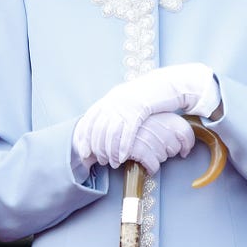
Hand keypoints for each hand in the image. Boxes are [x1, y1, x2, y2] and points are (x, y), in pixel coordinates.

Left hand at [73, 63, 219, 167]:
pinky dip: (124, 146)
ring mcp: (125, 106)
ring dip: (111, 151)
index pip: (88, 120)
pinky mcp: (139, 110)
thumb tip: (102, 131)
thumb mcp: (124, 101)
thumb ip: (112, 112)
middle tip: (100, 161)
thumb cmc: (144, 97)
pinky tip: (123, 157)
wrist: (162, 83)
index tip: (84, 152)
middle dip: (98, 148)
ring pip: (112, 133)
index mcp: (108, 100)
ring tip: (113, 163)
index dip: (83, 138)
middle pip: (99, 129)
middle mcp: (113, 102)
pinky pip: (128, 132)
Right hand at [111, 112, 196, 172]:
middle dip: (168, 152)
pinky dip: (151, 168)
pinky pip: (154, 165)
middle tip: (156, 149)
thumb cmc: (130, 125)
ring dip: (157, 158)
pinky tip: (146, 165)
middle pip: (175, 146)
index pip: (185, 130)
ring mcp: (148, 136)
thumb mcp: (149, 118)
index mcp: (162, 114)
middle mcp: (157, 124)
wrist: (105, 127)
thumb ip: (165, 126)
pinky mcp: (139, 149)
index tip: (184, 150)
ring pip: (164, 157)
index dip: (187, 144)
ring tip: (146, 152)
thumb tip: (184, 146)